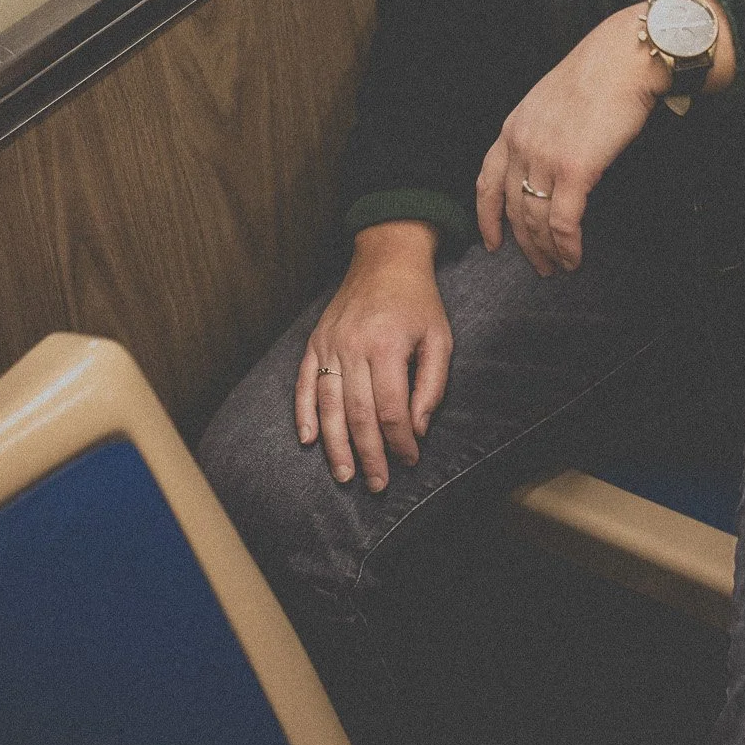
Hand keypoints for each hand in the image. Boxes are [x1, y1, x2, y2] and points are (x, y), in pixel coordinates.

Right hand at [295, 221, 450, 491]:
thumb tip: (418, 429)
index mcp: (387, 347)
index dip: (400, 442)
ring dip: (336, 445)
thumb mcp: (440, 338)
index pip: (391, 410)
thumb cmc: (419, 302)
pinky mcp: (315, 341)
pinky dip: (304, 414)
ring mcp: (329, 344)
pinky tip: (309, 440)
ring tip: (346, 475)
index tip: (410, 462)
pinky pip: (304, 383)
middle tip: (378, 485)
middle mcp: (353, 347)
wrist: (386, 259)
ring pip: (329, 406)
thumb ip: (432, 385)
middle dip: (369, 455)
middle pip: (358, 415)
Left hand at [476, 3, 668, 275]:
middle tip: (538, 266)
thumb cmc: (598, 74)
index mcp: (512, 128)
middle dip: (524, 244)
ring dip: (547, 251)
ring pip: (536, 220)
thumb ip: (542, 132)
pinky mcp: (574, 170)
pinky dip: (567, 246)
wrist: (623, 59)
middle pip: (513, 209)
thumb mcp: (551, 101)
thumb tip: (550, 164)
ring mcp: (544, 158)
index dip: (487, 218)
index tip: (492, 242)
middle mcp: (521, 145)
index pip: (486, 183)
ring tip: (558, 267)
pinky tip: (574, 257)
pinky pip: (564, 222)